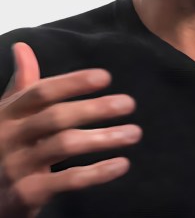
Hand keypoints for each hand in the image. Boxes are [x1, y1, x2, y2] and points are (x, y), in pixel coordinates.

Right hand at [0, 42, 141, 217]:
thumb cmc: (4, 147)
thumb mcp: (7, 115)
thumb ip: (22, 84)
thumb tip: (23, 47)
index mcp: (7, 113)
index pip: (41, 92)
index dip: (73, 82)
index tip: (105, 76)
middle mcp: (9, 137)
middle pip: (56, 117)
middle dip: (95, 108)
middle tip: (129, 103)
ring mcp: (16, 167)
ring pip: (65, 146)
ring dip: (103, 138)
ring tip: (134, 132)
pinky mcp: (26, 194)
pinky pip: (67, 180)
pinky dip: (97, 173)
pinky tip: (121, 164)